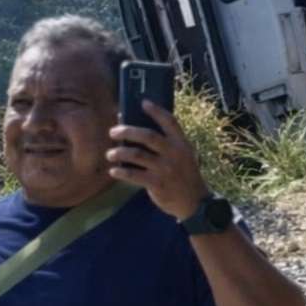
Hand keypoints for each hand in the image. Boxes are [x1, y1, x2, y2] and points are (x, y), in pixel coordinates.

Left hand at [107, 101, 211, 221]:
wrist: (194, 202)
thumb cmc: (184, 175)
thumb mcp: (184, 156)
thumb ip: (169, 145)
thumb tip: (140, 132)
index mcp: (182, 144)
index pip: (169, 122)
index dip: (156, 111)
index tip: (143, 103)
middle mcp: (174, 153)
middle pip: (147, 135)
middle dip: (127, 131)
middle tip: (113, 132)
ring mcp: (165, 168)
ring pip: (136, 155)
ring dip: (119, 153)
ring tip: (110, 154)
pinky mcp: (156, 184)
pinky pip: (133, 175)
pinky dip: (120, 172)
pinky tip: (114, 171)